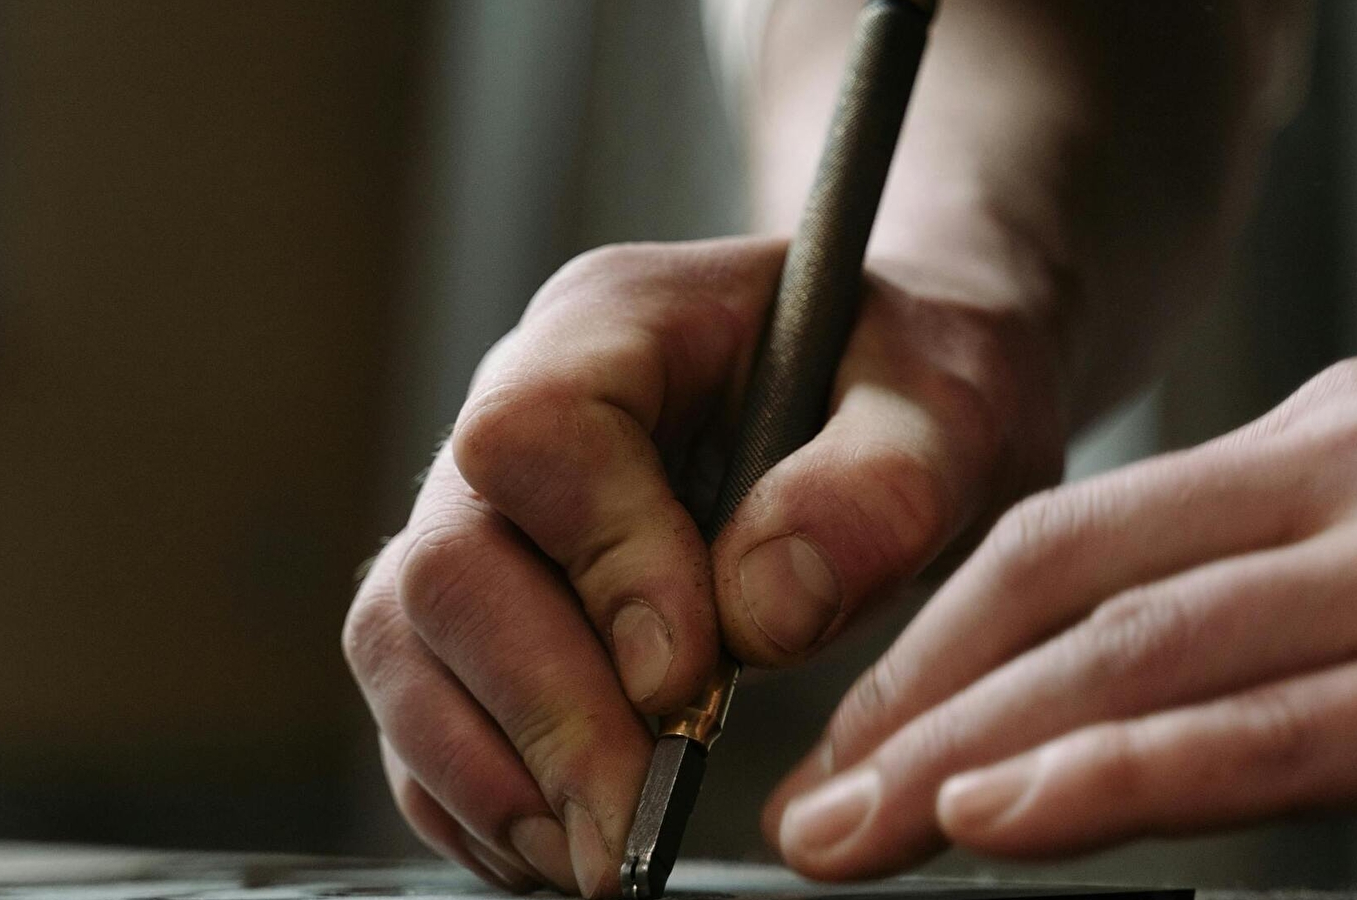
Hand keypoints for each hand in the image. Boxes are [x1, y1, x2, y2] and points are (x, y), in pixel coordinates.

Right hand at [342, 237, 1063, 894]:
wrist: (891, 396)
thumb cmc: (916, 384)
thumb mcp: (950, 408)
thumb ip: (878, 490)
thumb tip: (759, 620)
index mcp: (621, 322)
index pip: (538, 437)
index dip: (600, 570)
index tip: (692, 682)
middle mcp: (525, 409)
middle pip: (446, 564)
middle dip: (539, 717)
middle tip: (631, 832)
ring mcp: (496, 509)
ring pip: (406, 642)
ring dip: (492, 772)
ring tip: (598, 859)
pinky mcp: (497, 602)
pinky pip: (430, 701)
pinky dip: (480, 791)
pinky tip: (563, 845)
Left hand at [766, 356, 1356, 878]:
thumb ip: (1257, 575)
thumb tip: (1090, 676)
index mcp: (1320, 435)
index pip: (1067, 530)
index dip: (932, 633)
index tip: (850, 726)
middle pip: (1067, 583)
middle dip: (915, 696)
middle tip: (809, 800)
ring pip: (1138, 655)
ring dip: (971, 748)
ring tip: (855, 827)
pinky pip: (1261, 737)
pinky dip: (1113, 779)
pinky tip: (997, 820)